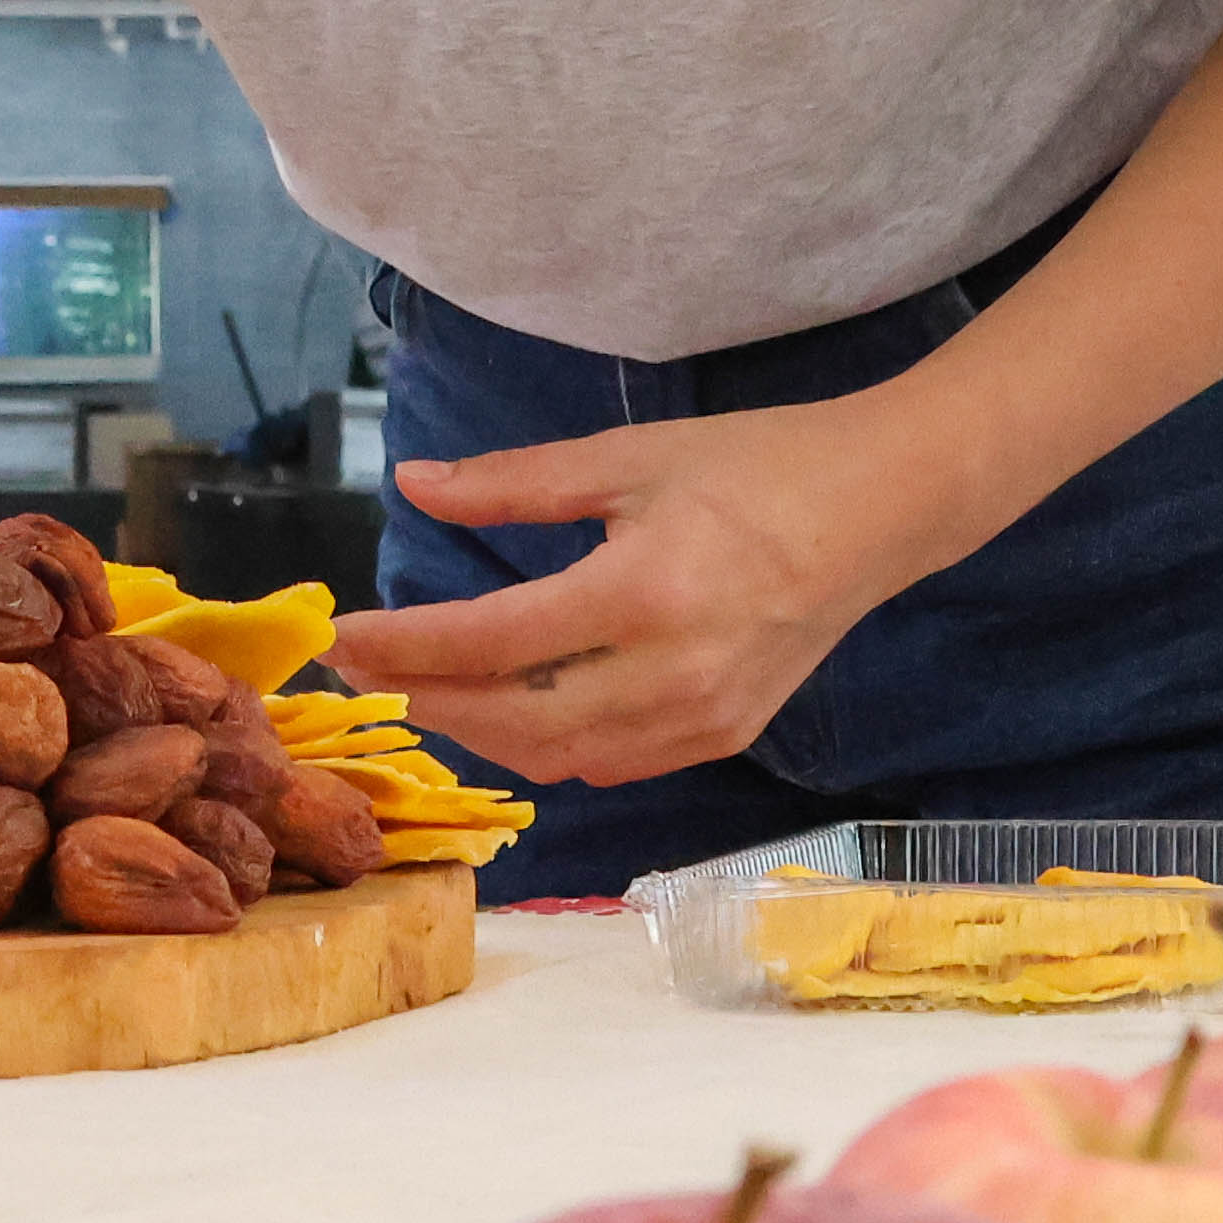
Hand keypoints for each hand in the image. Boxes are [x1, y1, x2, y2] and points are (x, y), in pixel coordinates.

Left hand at [340, 400, 933, 792]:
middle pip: (513, 720)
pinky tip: (505, 708)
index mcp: (646, 591)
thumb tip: (414, 485)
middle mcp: (673, 674)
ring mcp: (702, 720)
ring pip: (555, 758)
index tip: (339, 637)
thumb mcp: (628, 457)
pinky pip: (606, 765)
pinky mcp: (721, 739)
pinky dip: (542, 746)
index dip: (405, 645)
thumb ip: (514, 481)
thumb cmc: (756, 465)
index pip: (493, 641)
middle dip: (426, 700)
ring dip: (477, 731)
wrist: (883, 508)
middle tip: (360, 671)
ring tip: (420, 687)